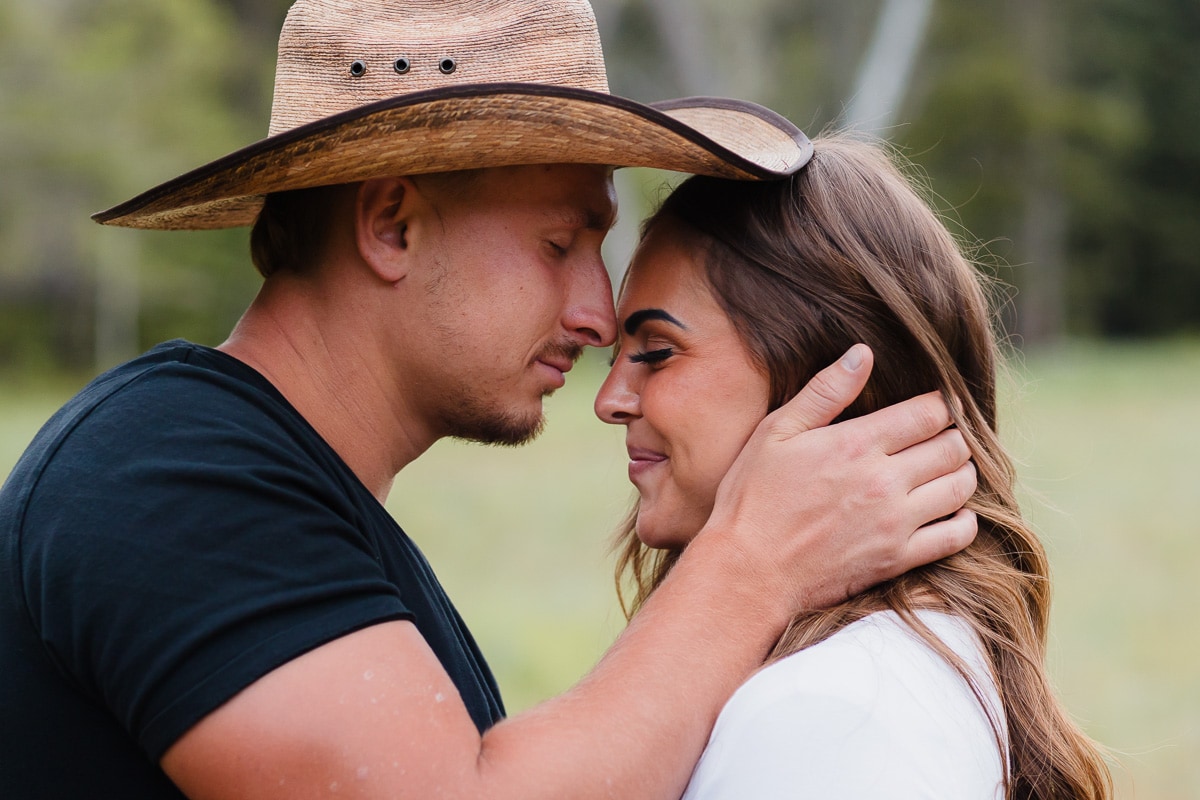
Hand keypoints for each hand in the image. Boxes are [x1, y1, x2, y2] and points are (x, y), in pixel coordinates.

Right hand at [699, 344, 976, 612]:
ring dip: (961, 473)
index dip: (939, 405)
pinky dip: (964, 520)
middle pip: (953, 447)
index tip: (930, 407)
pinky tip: (949, 511)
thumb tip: (862, 354)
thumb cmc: (753, 498)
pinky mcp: (898, 558)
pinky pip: (957, 536)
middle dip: (952, 436)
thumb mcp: (776, 433)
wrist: (748, 571)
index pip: (930, 412)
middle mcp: (884, 481)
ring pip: (961, 487)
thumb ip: (824, 392)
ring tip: (943, 469)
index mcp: (857, 443)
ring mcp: (895, 522)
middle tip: (939, 438)